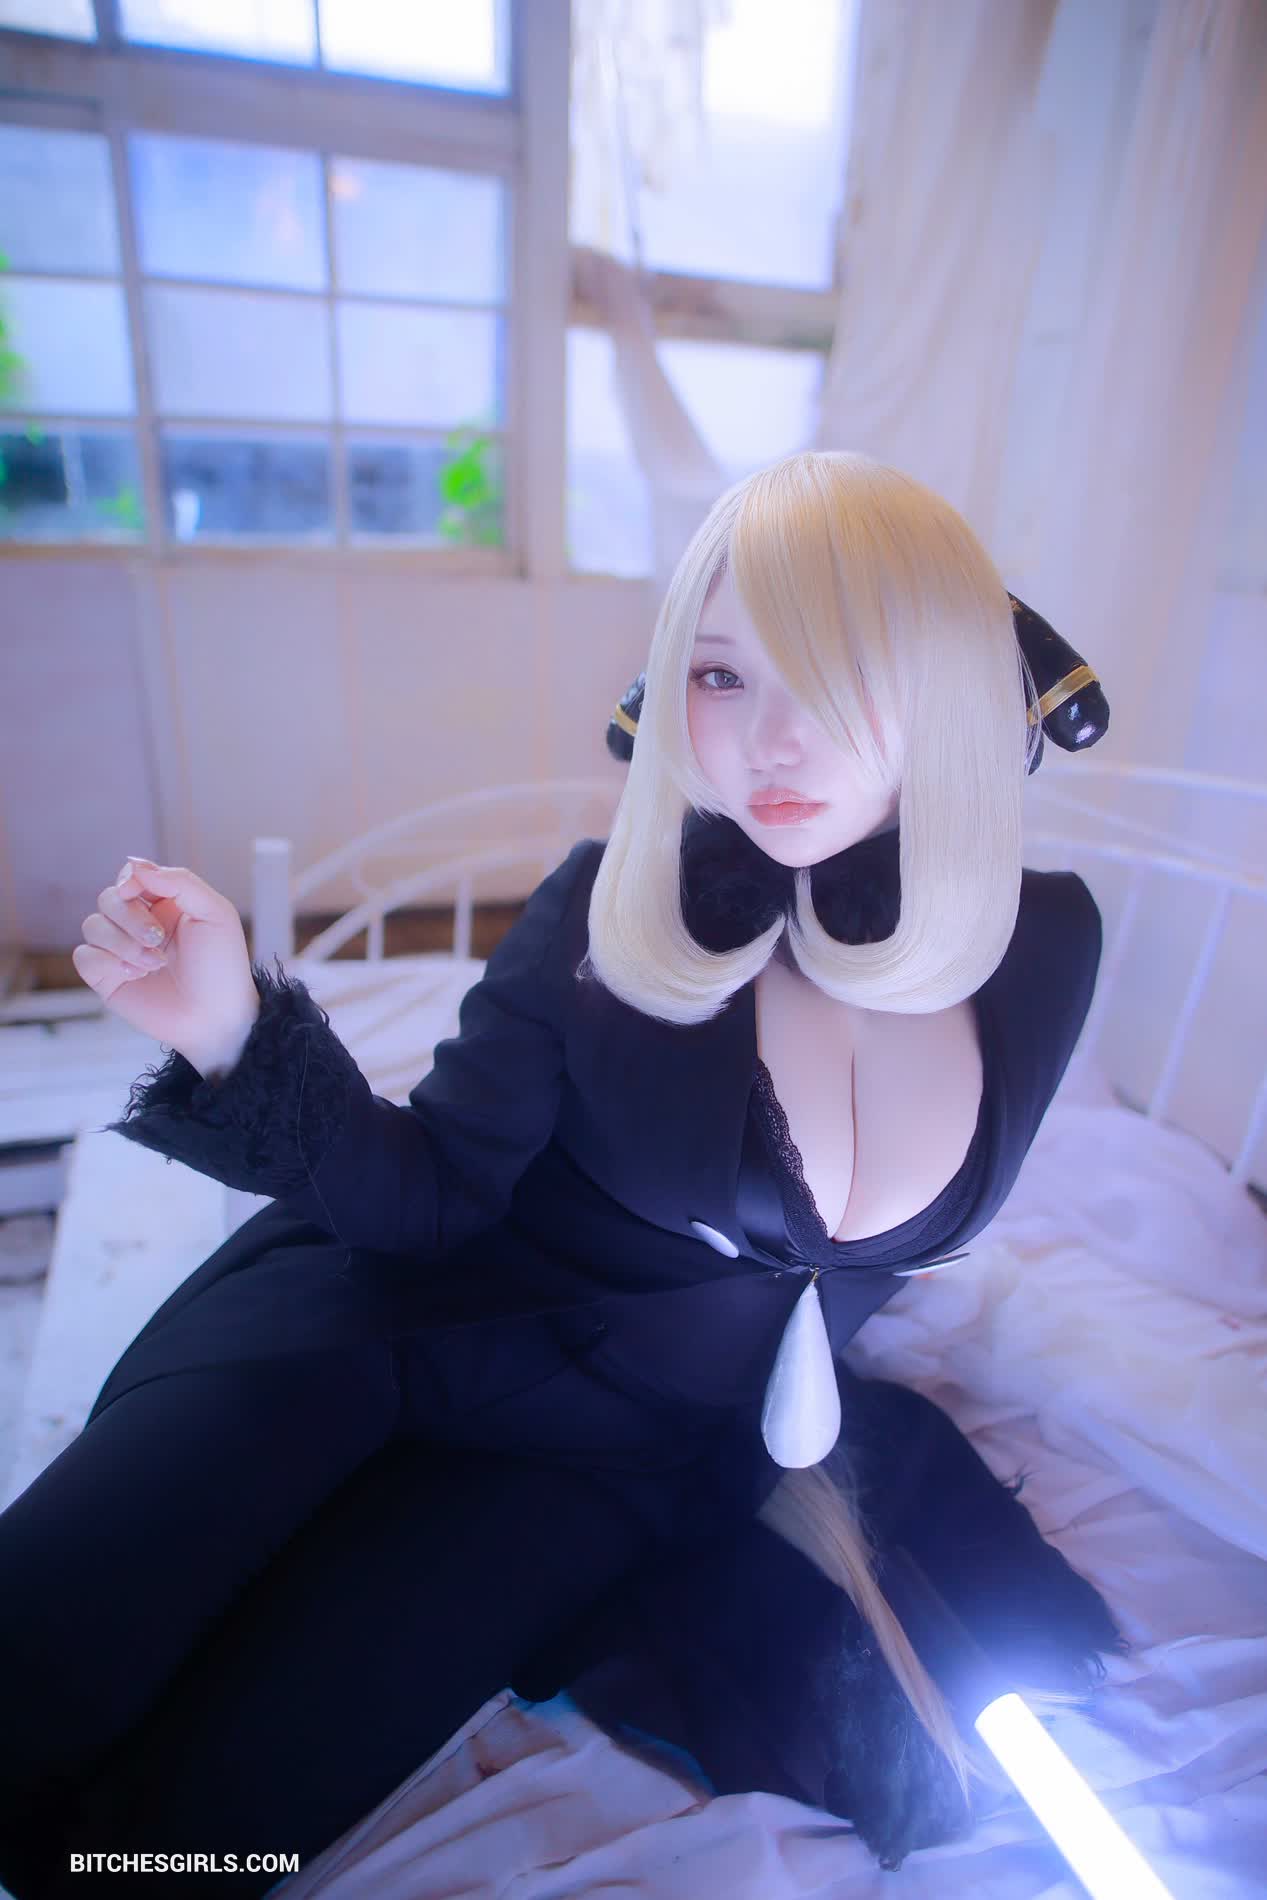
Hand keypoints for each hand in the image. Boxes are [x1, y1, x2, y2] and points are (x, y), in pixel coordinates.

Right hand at [73, 857, 260, 1063]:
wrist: (215, 1018)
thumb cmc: (221, 967)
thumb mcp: (214, 913)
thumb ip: (179, 881)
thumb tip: (134, 865)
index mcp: (165, 904)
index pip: (130, 876)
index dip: (129, 881)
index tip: (139, 892)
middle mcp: (140, 924)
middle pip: (108, 899)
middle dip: (130, 917)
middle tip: (157, 938)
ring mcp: (121, 950)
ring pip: (93, 925)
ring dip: (123, 944)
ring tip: (153, 964)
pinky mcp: (107, 977)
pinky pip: (85, 956)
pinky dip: (107, 963)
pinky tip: (135, 975)